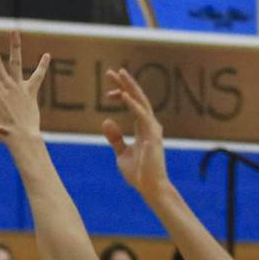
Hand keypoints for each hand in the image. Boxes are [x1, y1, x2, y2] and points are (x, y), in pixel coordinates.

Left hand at [101, 68, 170, 198]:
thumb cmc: (138, 173)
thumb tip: (105, 121)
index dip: (122, 95)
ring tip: (119, 75)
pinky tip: (123, 96)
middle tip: (113, 71)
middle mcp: (150, 125)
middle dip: (126, 84)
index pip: (133, 105)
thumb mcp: (121, 154)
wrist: (149, 188)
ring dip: (130, 88)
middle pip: (138, 98)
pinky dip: (132, 105)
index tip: (108, 92)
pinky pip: (142, 116)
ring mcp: (153, 129)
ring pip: (141, 102)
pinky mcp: (153, 135)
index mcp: (142, 128)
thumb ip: (115, 138)